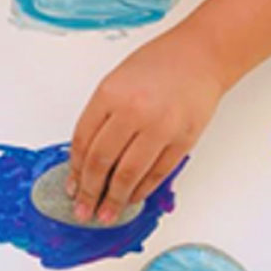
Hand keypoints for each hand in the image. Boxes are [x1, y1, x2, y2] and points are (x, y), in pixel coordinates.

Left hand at [66, 29, 223, 223]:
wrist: (199, 56)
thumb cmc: (155, 66)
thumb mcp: (114, 83)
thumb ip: (100, 118)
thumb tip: (85, 159)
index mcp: (108, 96)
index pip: (83, 141)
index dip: (75, 169)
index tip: (70, 187)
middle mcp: (132, 112)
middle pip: (102, 161)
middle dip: (89, 191)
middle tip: (81, 210)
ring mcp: (160, 127)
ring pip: (129, 173)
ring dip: (115, 198)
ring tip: (105, 214)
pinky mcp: (184, 140)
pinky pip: (158, 172)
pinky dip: (143, 189)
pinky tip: (132, 199)